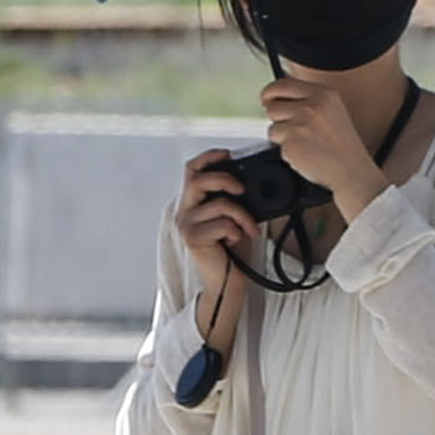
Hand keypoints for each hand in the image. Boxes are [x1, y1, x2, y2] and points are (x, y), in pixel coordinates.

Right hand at [171, 148, 256, 300]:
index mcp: (193, 202)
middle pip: (199, 179)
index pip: (192, 169)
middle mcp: (184, 210)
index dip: (208, 157)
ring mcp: (186, 224)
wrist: (227, 280)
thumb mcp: (232, 218)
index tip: (227, 153)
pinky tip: (235, 240)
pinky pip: (223, 224)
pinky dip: (236, 231)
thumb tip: (250, 183)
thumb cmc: (231, 250)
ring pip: (220, 205)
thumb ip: (233, 199)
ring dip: (243, 216)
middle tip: (243, 189)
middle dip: (225, 179)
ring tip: (250, 228)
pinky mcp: (192, 238)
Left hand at [258, 78, 384, 214]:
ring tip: (304, 143)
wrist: (352, 170)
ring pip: (273, 127)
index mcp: (323, 94)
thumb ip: (309, 99)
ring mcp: (301, 124)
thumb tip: (281, 93)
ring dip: (283, 137)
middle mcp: (312, 106)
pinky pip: (278, 147)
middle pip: (273, 106)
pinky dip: (289, 152)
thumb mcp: (333, 110)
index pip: (283, 84)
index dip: (271, 93)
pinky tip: (306, 153)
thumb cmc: (343, 145)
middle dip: (277, 118)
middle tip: (290, 127)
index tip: (268, 99)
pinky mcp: (292, 143)